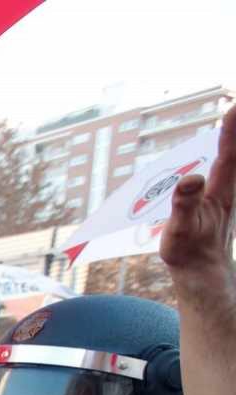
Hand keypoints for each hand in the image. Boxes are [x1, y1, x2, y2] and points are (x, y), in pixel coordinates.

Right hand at [160, 106, 234, 281]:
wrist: (203, 272)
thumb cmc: (189, 252)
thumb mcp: (181, 231)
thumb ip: (185, 204)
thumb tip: (191, 178)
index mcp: (220, 194)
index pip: (228, 157)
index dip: (231, 133)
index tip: (234, 107)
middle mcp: (227, 189)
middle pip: (234, 152)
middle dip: (235, 129)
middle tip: (235, 104)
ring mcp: (225, 192)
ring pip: (232, 159)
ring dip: (231, 139)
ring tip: (233, 117)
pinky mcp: (219, 198)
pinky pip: (225, 167)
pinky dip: (226, 152)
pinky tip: (223, 147)